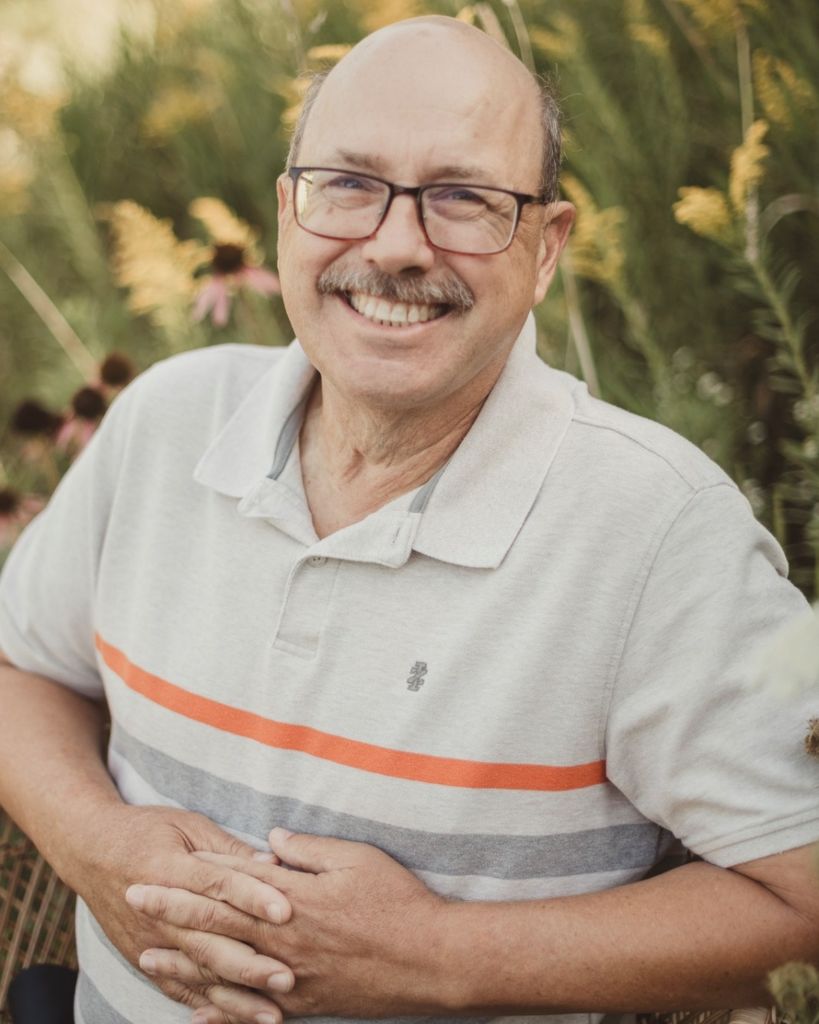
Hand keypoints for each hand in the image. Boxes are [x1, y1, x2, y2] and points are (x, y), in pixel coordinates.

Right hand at [73, 803, 292, 1016]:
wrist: (90, 851)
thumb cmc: (148, 830)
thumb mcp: (188, 825)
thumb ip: (229, 848)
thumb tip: (274, 862)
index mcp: (170, 868)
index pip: (216, 885)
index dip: (252, 897)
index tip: (286, 911)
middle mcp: (158, 911)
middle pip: (208, 940)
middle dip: (249, 963)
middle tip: (287, 978)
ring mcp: (149, 941)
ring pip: (197, 974)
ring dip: (235, 997)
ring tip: (271, 1013)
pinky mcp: (144, 959)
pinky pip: (178, 989)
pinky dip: (207, 1008)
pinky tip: (235, 1021)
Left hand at [133, 828, 453, 1022]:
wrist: (431, 959)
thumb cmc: (397, 900)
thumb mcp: (356, 858)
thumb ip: (308, 849)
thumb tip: (270, 839)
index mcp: (294, 900)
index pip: (231, 886)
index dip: (190, 880)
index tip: (156, 871)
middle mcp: (283, 943)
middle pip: (217, 927)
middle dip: (171, 915)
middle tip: (134, 903)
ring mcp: (291, 979)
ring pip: (226, 972)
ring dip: (183, 965)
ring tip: (148, 959)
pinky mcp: (305, 1005)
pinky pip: (252, 1012)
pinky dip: (221, 1013)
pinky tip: (196, 1014)